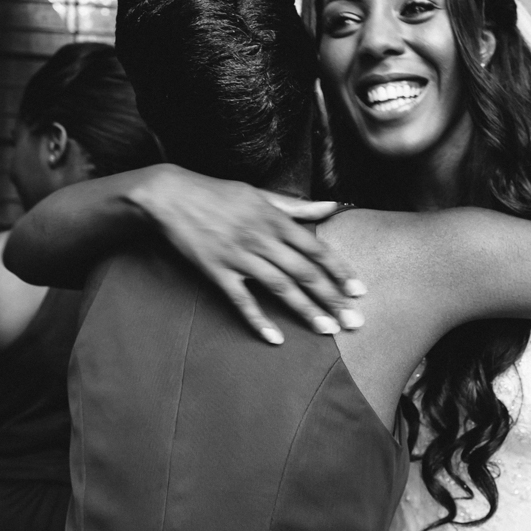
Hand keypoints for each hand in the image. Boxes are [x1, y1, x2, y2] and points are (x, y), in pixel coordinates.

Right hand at [133, 165, 365, 343]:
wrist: (171, 196)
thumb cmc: (216, 193)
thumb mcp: (259, 193)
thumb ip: (296, 206)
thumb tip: (330, 206)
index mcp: (274, 219)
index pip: (316, 249)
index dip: (340, 271)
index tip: (359, 291)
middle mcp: (262, 238)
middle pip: (305, 273)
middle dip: (332, 298)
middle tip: (354, 321)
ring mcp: (239, 256)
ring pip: (280, 287)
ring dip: (306, 310)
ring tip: (327, 329)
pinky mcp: (217, 271)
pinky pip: (241, 300)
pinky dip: (258, 320)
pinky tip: (275, 338)